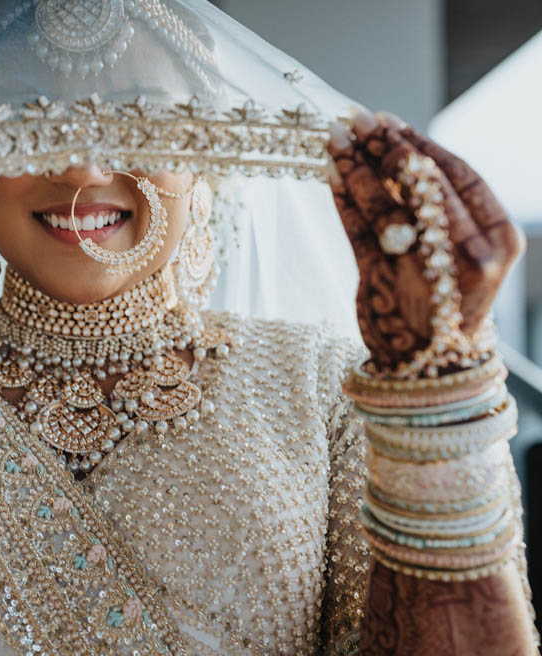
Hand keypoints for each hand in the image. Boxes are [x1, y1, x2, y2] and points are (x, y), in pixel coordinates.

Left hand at [326, 110, 523, 369]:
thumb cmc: (451, 298)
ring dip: (356, 166)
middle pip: (419, 185)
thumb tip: (398, 146)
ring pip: (385, 204)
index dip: (420, 142)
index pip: (457, 175)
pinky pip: (357, 232)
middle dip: (382, 146)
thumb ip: (439, 207)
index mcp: (496, 240)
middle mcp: (465, 255)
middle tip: (355, 118)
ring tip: (333, 137)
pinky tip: (329, 173)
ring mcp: (422, 271)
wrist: (436, 366)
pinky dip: (342, 199)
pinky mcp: (381, 285)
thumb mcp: (465, 252)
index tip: (389, 120)